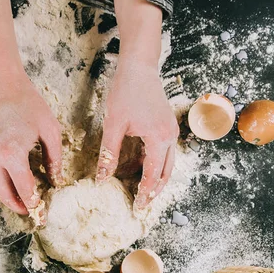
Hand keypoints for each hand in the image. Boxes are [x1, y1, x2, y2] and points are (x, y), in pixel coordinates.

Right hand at [0, 73, 62, 217]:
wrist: (3, 85)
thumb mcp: (50, 130)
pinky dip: (4, 185)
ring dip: (10, 197)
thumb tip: (56, 181)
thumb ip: (54, 159)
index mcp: (13, 154)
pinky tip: (16, 186)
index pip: (25, 189)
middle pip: (6, 194)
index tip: (43, 214)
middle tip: (33, 214)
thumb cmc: (28, 103)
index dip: (35, 204)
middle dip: (20, 206)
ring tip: (25, 203)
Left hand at [97, 59, 178, 208]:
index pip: (152, 174)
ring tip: (145, 194)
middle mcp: (170, 136)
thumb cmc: (126, 91)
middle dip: (155, 191)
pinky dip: (157, 166)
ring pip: (168, 165)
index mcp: (158, 137)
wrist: (139, 67)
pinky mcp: (168, 126)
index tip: (137, 206)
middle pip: (166, 173)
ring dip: (158, 180)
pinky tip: (144, 171)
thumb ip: (109, 154)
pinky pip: (165, 153)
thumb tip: (102, 178)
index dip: (144, 192)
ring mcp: (171, 131)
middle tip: (143, 205)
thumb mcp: (113, 125)